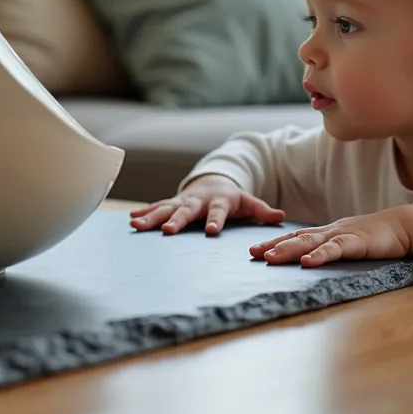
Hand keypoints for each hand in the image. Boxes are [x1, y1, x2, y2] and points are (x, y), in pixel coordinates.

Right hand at [129, 174, 284, 235]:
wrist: (213, 181)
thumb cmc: (232, 197)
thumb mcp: (249, 202)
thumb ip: (263, 210)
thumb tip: (281, 217)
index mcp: (219, 201)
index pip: (218, 213)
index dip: (215, 221)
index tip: (211, 232)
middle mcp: (198, 201)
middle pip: (186, 211)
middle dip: (176, 220)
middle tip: (168, 231)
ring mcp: (182, 201)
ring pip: (165, 209)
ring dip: (152, 218)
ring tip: (137, 226)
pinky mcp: (171, 203)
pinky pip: (156, 207)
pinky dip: (144, 213)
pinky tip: (131, 220)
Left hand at [248, 208, 409, 266]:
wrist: (404, 226)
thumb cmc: (376, 237)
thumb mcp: (348, 244)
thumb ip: (331, 250)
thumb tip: (312, 263)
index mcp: (326, 233)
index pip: (295, 237)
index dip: (274, 242)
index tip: (253, 250)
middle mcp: (329, 231)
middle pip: (296, 238)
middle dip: (273, 245)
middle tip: (252, 253)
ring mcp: (342, 235)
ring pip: (311, 242)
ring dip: (289, 250)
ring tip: (270, 257)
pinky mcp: (357, 243)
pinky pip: (336, 249)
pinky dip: (321, 255)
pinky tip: (308, 262)